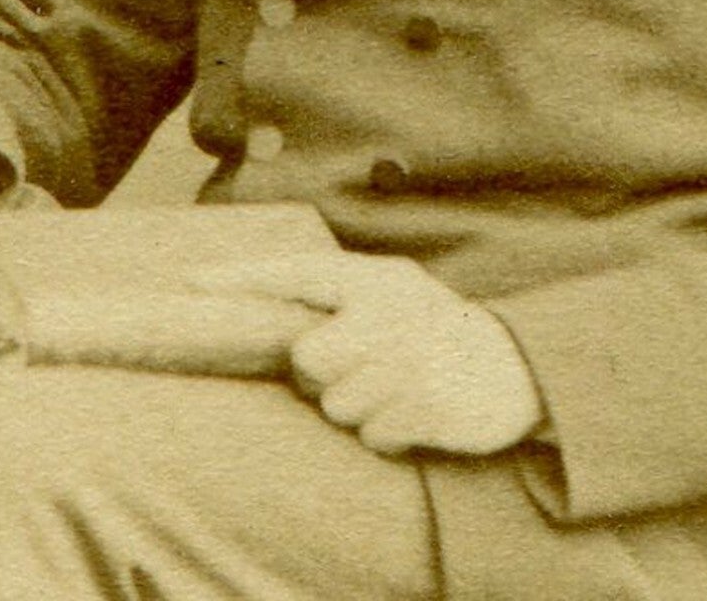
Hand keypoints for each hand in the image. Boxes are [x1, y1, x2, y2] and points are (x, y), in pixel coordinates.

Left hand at [195, 252, 542, 455]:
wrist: (514, 366)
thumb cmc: (434, 329)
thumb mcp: (395, 292)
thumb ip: (342, 298)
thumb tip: (279, 328)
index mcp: (378, 279)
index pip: (298, 271)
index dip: (243, 276)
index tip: (191, 279)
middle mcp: (389, 314)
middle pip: (309, 359)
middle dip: (326, 373)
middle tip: (363, 366)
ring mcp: (407, 363)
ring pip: (335, 404)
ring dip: (357, 406)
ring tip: (393, 387)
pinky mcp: (423, 408)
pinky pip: (370, 435)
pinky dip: (386, 432)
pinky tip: (412, 410)